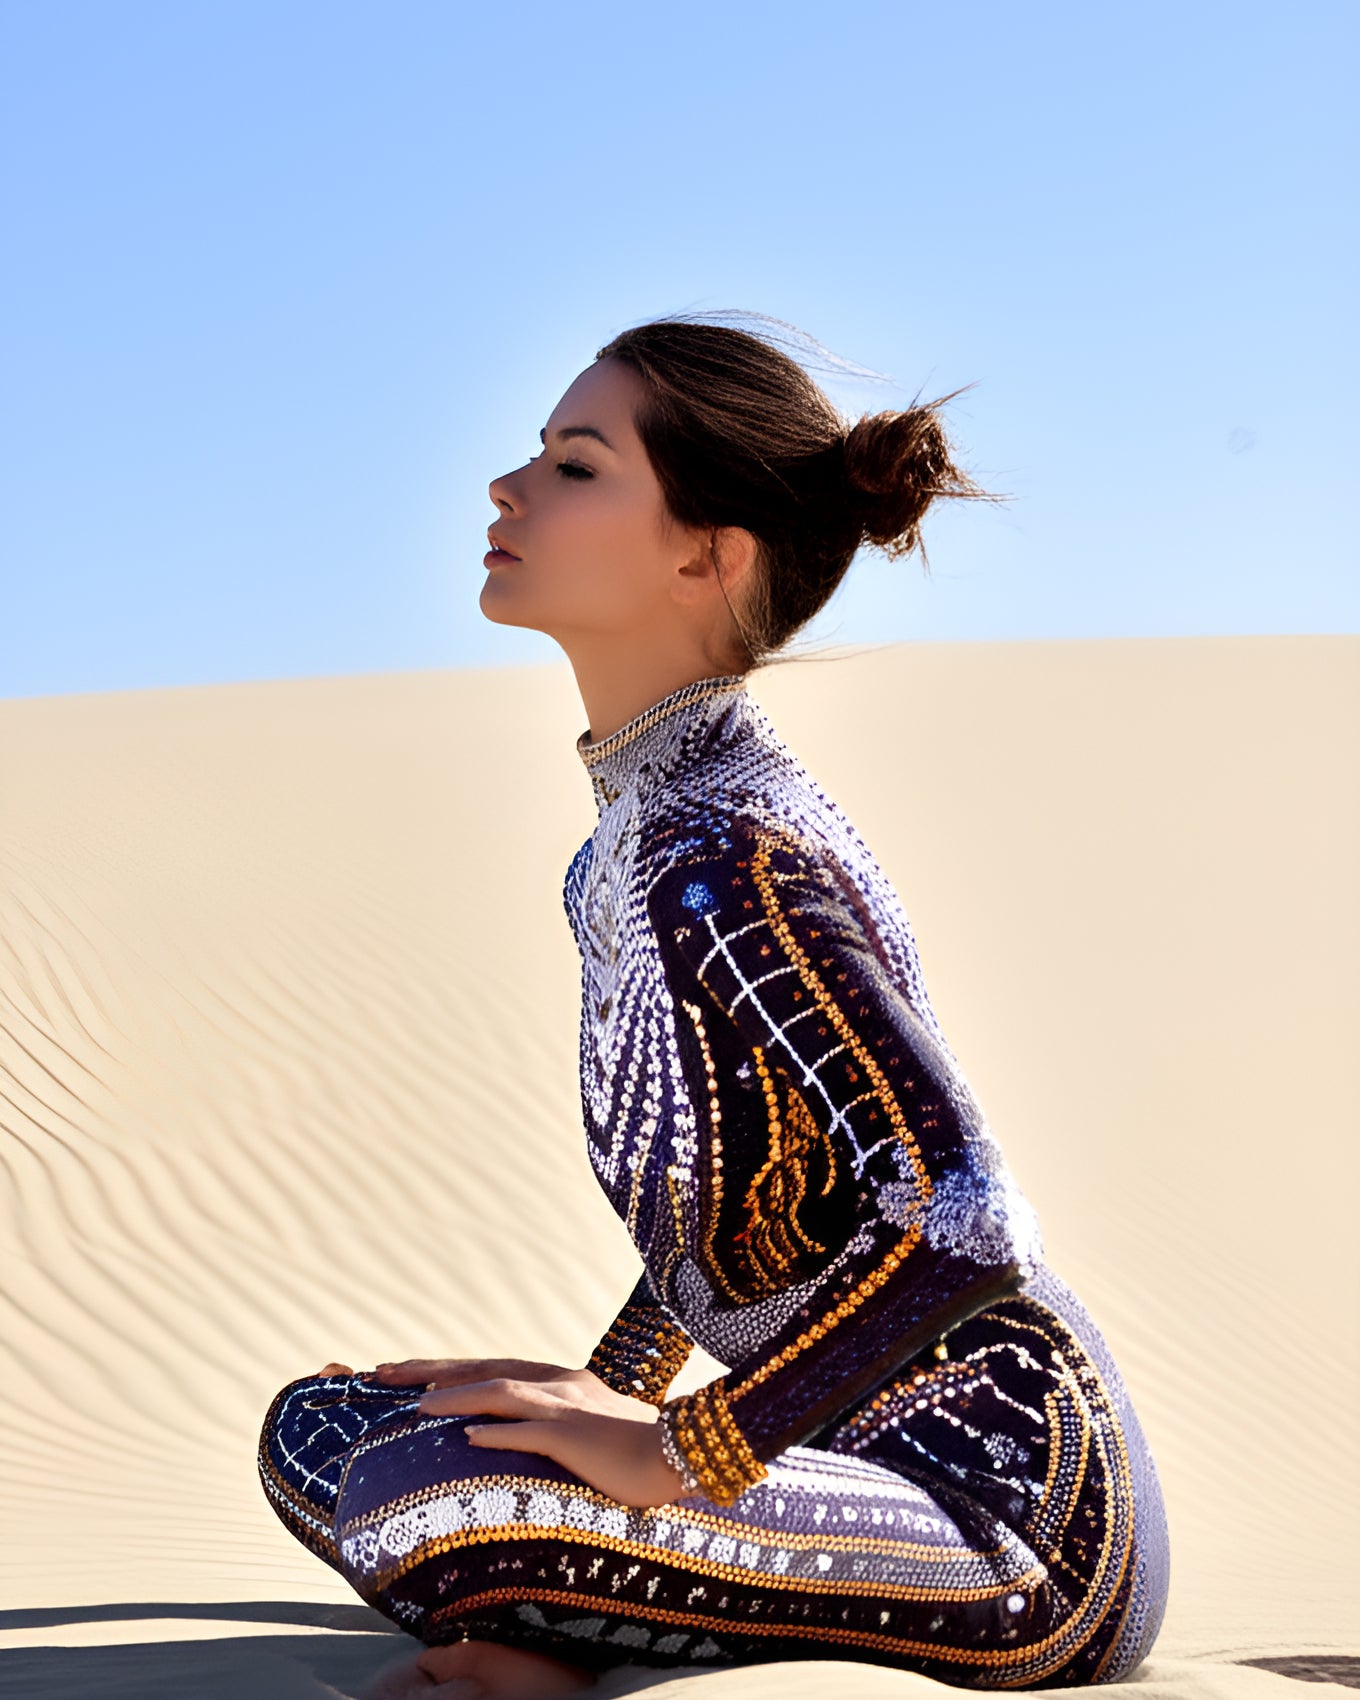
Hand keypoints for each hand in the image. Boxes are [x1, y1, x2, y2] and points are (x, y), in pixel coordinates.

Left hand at [416, 1375, 688, 1508]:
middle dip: (429, 1372)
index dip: (442, 1370)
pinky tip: (469, 1437)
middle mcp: (558, 1384)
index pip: (488, 1369)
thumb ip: (542, 1431)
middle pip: (482, 1370)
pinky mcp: (579, 1434)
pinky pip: (533, 1431)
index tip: (399, 1374)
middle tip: (380, 1373)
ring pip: (501, 1392)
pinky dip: (500, 1431)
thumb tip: (487, 1440)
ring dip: (456, 1397)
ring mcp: (568, 1406)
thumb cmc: (633, 1454)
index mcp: (557, 1382)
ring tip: (415, 1407)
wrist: (683, 1454)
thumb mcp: (582, 1435)